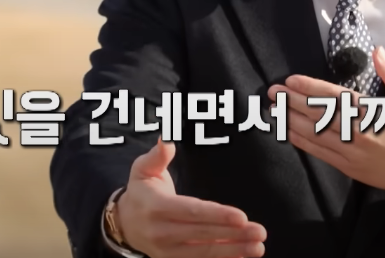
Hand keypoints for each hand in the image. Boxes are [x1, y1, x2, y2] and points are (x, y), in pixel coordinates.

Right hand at [116, 138, 266, 257]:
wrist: (125, 224)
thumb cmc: (142, 191)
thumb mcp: (143, 169)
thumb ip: (157, 156)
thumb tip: (166, 139)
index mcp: (156, 207)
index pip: (191, 211)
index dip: (217, 215)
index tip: (241, 217)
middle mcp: (161, 232)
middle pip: (202, 234)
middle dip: (233, 234)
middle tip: (259, 232)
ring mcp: (167, 251)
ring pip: (204, 253)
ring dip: (233, 251)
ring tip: (258, 247)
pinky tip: (243, 256)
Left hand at [268, 46, 384, 194]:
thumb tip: (377, 51)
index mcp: (373, 112)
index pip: (334, 97)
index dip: (310, 88)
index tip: (291, 81)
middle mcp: (360, 132)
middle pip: (319, 114)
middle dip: (293, 102)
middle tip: (273, 92)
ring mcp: (353, 152)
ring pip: (316, 134)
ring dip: (292, 121)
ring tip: (274, 110)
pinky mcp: (351, 168)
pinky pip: (321, 153)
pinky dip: (303, 142)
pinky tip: (289, 132)